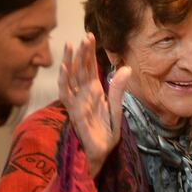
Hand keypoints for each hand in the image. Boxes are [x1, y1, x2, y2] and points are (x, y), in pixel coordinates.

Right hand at [57, 33, 131, 176]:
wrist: (100, 156)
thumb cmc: (105, 135)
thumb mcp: (116, 111)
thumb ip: (118, 90)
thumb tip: (127, 68)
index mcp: (94, 93)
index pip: (90, 68)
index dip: (89, 53)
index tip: (90, 36)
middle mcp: (83, 95)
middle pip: (80, 69)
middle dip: (82, 53)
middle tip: (85, 36)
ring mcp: (76, 102)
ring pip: (71, 78)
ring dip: (71, 61)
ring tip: (71, 45)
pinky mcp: (74, 112)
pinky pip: (66, 94)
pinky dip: (65, 80)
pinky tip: (65, 67)